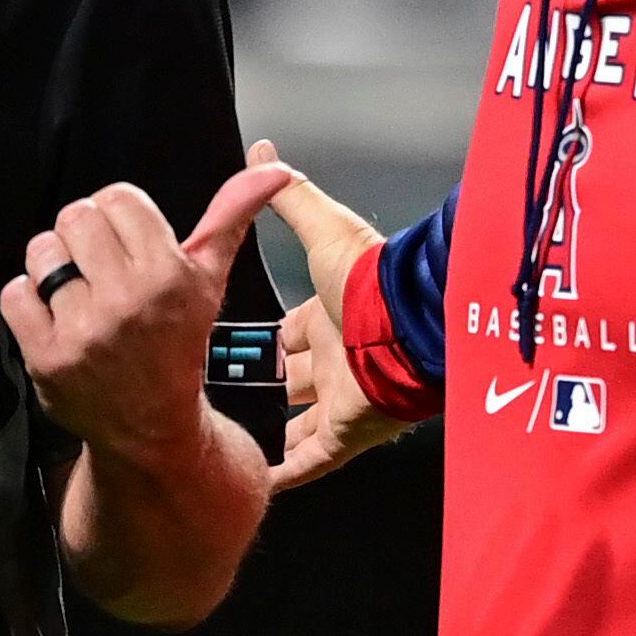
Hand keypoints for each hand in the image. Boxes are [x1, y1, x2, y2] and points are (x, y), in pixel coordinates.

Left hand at [2, 161, 291, 465]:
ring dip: (53, 268)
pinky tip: (57, 320)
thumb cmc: (177, 344)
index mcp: (169, 274)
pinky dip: (28, 303)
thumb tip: (273, 169)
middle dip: (84, 237)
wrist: (153, 427)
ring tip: (79, 295)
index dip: (119, 217)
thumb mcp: (210, 279)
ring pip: (42, 251)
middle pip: (75, 217)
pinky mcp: (48, 357)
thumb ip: (233, 215)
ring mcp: (85, 331)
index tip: (128, 245)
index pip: (117, 197)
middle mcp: (128, 301)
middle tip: (100, 270)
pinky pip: (14, 294)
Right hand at [253, 142, 412, 490]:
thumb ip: (289, 197)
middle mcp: (335, 359)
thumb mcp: (323, 229)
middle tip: (222, 397)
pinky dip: (286, 473)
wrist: (412, 323)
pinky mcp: (347, 433)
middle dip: (267, 387)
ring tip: (236, 443)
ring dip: (274, 433)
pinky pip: (312, 461)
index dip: (268, 339)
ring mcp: (341, 399)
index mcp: (328, 316)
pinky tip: (260, 482)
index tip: (235, 347)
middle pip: (294, 379)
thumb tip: (263, 153)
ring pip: (301, 422)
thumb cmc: (374, 279)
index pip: (290, 332)